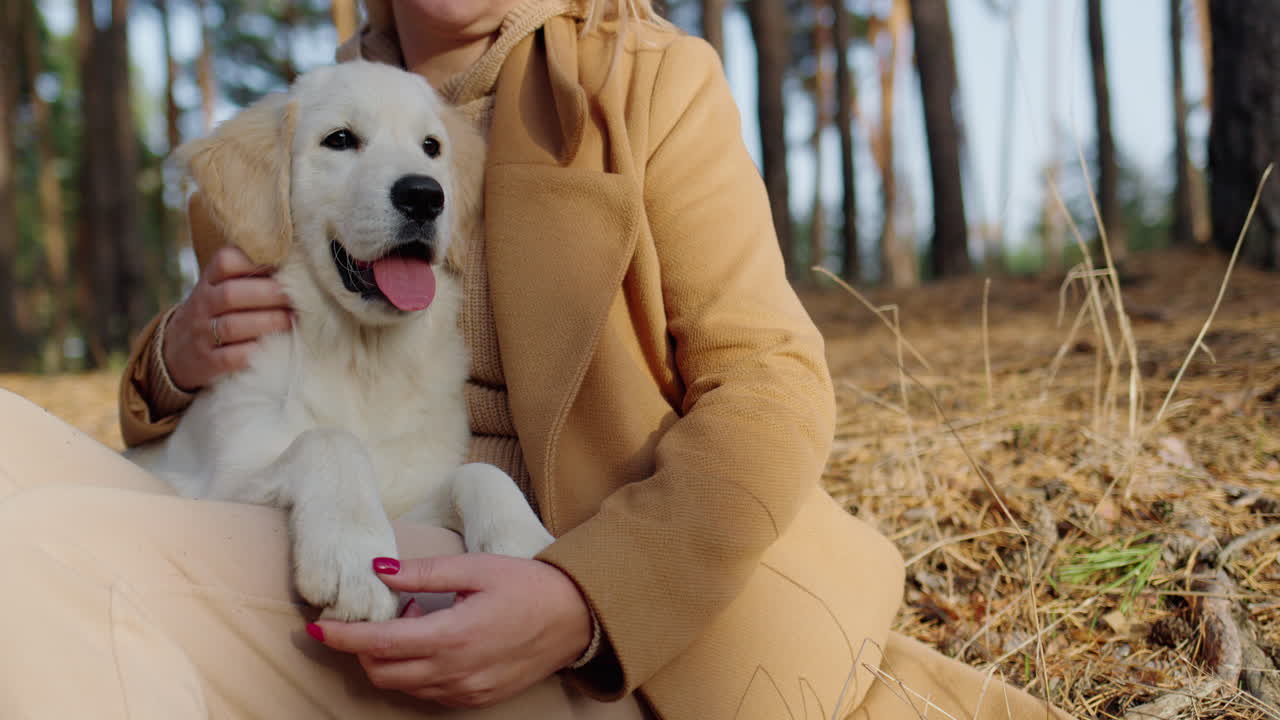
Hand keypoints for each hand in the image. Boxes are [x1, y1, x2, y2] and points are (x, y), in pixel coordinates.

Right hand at [164, 246, 291, 390]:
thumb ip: (251, 275)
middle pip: (231, 294)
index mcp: (209, 280)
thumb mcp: (222, 287)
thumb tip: (300, 266)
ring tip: (290, 321)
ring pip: (232, 326)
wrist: (178, 349)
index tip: (281, 267)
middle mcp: (202, 304)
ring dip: (267, 322)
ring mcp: (202, 334)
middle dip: (268, 294)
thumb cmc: (218, 312)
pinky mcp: (207, 362)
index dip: (254, 262)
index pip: (225, 262)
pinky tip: (273, 347)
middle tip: (295, 298)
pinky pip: (230, 357)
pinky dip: (253, 351)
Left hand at [308, 554, 592, 708]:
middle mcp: (454, 672)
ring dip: (391, 658)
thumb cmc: (529, 587)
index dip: (342, 637)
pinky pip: (428, 692)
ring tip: (415, 621)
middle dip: (364, 647)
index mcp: (452, 637)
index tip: (316, 627)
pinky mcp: (476, 698)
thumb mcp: (477, 568)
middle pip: (381, 672)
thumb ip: (424, 573)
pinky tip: (435, 640)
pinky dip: (415, 670)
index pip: (379, 644)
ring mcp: (465, 691)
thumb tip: (379, 570)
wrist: (577, 619)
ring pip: (402, 686)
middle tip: (383, 612)